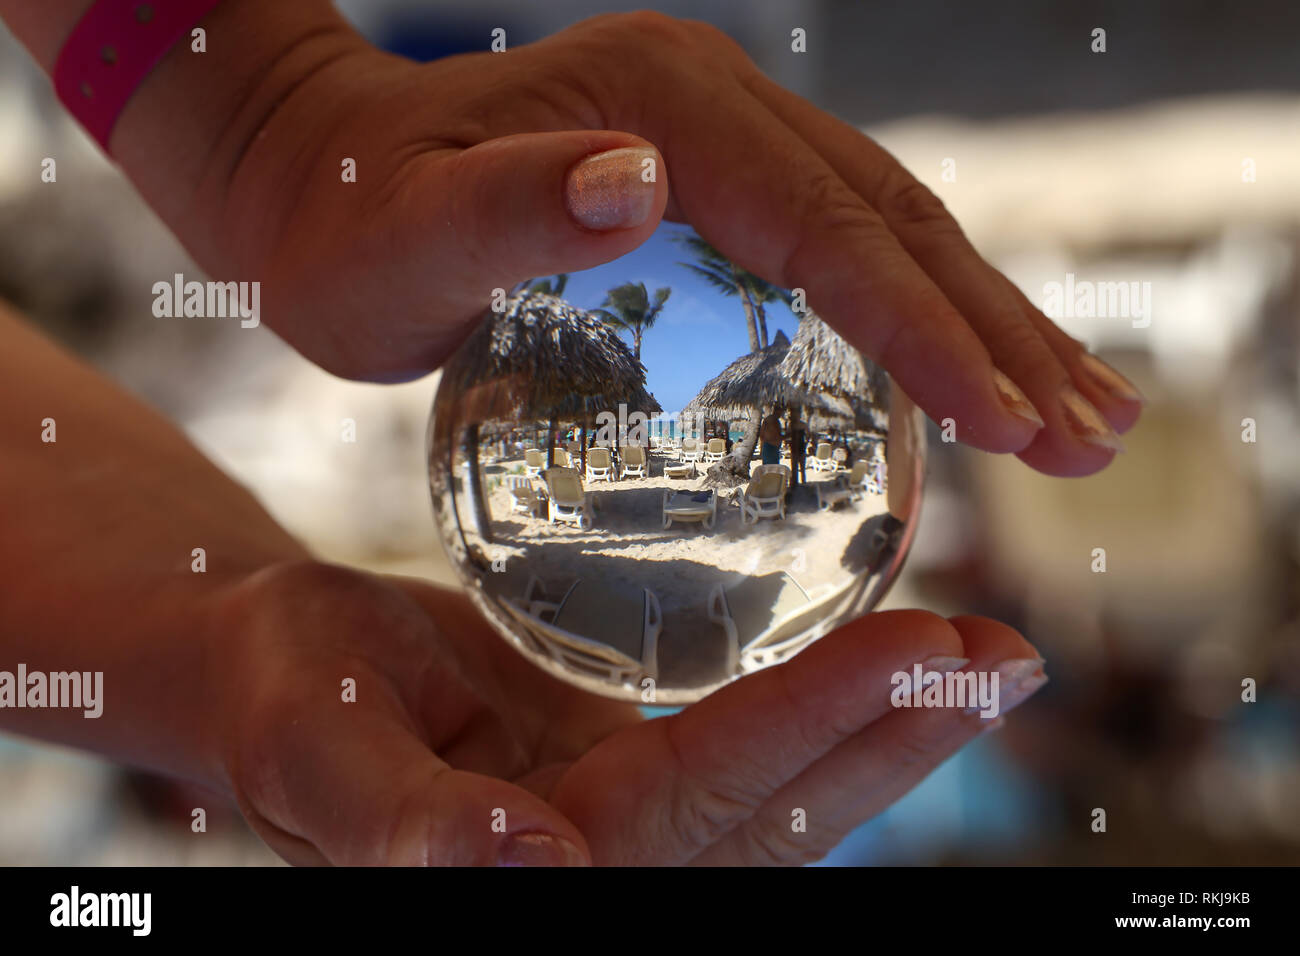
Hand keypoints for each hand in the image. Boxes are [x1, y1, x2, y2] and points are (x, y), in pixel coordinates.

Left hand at [176, 10, 1140, 476]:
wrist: (322, 173)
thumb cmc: (344, 227)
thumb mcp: (395, 238)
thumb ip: (505, 211)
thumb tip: (640, 185)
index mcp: (671, 106)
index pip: (833, 230)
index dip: (932, 328)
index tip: (1013, 423)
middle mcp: (722, 106)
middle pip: (896, 223)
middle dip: (1003, 333)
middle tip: (1097, 434)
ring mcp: (729, 139)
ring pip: (894, 231)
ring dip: (992, 322)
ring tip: (1081, 409)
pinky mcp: (722, 182)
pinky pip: (847, 250)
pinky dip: (923, 315)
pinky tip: (969, 373)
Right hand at [209, 560, 1045, 864]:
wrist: (275, 673)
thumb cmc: (277, 703)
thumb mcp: (318, 750)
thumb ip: (403, 823)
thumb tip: (524, 864)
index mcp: (542, 862)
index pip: (702, 798)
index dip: (814, 726)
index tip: (928, 649)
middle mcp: (604, 853)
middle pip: (779, 810)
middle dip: (899, 737)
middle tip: (1009, 660)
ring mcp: (624, 813)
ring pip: (781, 785)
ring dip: (890, 726)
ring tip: (987, 659)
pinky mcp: (626, 765)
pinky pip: (745, 745)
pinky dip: (825, 705)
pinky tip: (895, 662)